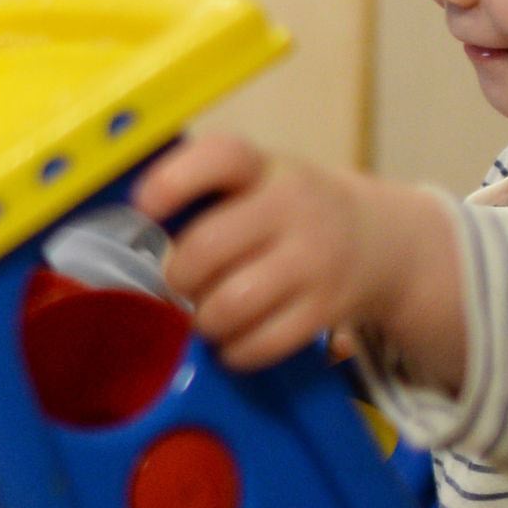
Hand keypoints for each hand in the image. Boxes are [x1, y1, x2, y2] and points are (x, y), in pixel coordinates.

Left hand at [136, 134, 444, 374]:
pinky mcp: (326, 308)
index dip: (173, 181)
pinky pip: (263, 342)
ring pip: (232, 303)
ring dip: (204, 318)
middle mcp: (291, 206)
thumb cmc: (284, 209)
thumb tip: (131, 234)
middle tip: (178, 283)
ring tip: (205, 314)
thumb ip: (201, 195)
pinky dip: (235, 350)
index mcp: (261, 168)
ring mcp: (313, 259)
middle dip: (178, 276)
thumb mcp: (253, 180)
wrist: (376, 238)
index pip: (220, 157)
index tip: (144, 207)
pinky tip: (233, 339)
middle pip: (208, 247)